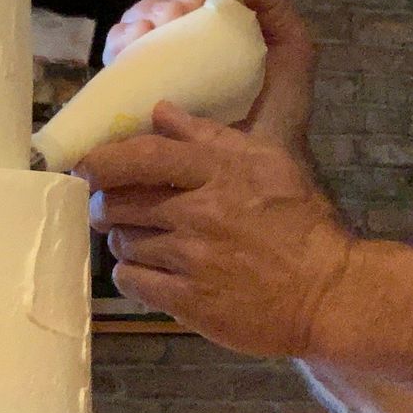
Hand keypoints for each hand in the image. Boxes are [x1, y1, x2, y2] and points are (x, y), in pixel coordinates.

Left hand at [74, 101, 352, 358]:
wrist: (328, 292)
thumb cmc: (302, 221)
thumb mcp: (269, 160)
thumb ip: (211, 134)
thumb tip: (161, 110)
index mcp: (220, 170)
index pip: (143, 156)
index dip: (103, 160)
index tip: (85, 166)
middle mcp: (200, 212)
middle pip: (122, 201)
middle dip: (108, 203)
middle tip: (113, 208)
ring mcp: (192, 259)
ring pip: (124, 242)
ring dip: (125, 239)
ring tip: (145, 241)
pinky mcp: (188, 301)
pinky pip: (132, 281)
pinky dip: (133, 275)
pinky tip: (150, 272)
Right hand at [102, 0, 317, 157]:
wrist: (260, 163)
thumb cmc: (277, 111)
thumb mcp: (290, 53)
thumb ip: (276, 6)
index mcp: (215, 35)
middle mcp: (181, 50)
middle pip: (158, 5)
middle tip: (182, 9)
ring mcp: (156, 72)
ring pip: (135, 24)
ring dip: (144, 13)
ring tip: (160, 25)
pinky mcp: (133, 94)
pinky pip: (117, 56)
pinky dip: (121, 38)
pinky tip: (136, 40)